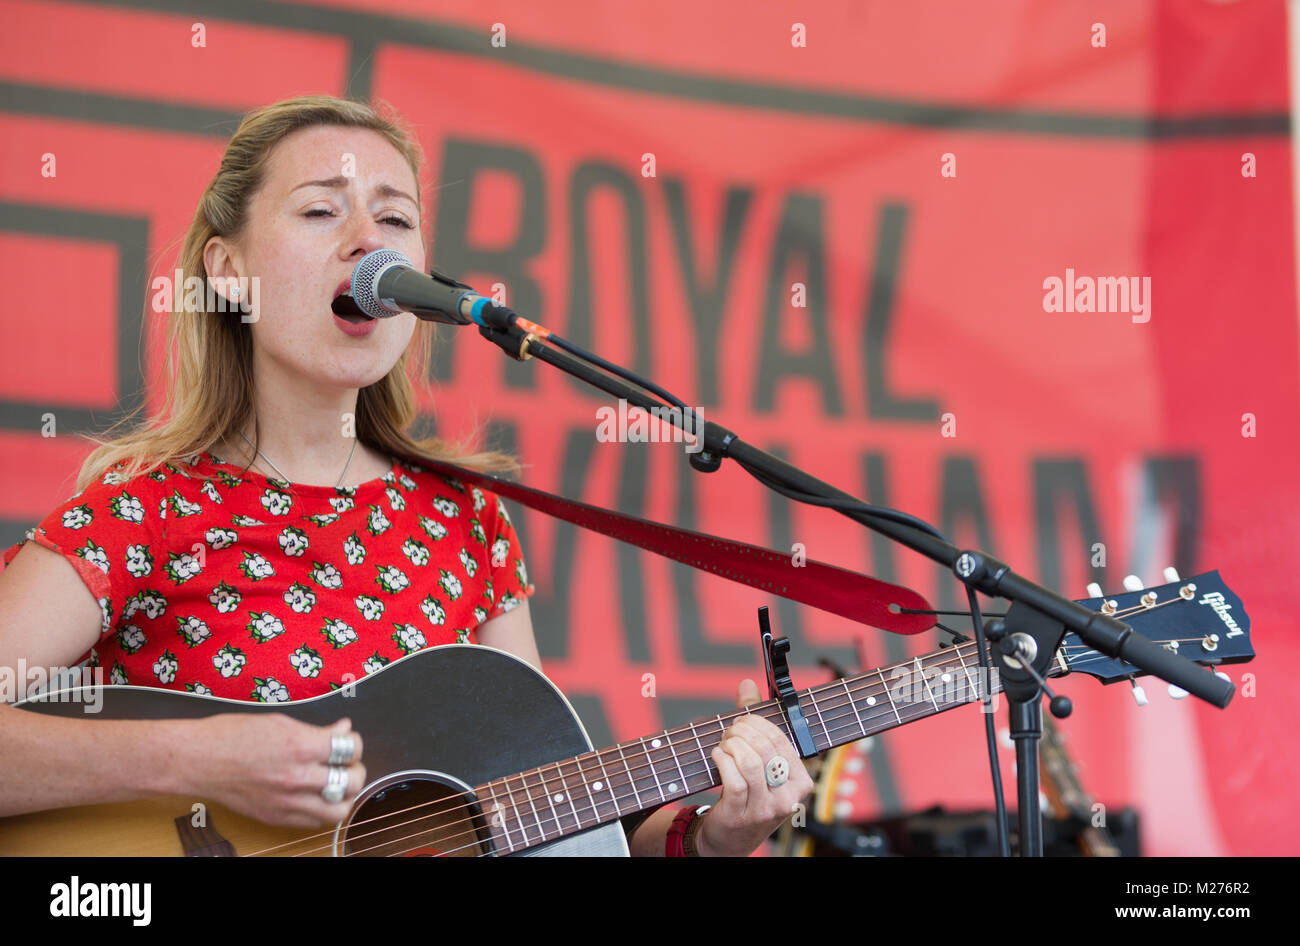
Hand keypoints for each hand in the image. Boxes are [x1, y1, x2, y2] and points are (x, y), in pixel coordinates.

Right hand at [180, 714, 365, 827]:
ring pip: (338, 810)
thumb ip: (316, 731)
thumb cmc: (233, 735)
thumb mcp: (280, 722)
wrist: (198, 760)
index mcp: (301, 746)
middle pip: (351, 781)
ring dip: (343, 796)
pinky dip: (321, 810)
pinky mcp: (276, 817)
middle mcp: (298, 777)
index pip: (350, 748)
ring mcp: (287, 801)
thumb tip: (343, 728)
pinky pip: (314, 822)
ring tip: (336, 784)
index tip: (347, 740)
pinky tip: (315, 797)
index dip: (354, 742)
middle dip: (355, 770)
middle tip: (348, 764)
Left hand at [698, 679, 813, 856]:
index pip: (782, 741)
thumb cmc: (750, 794)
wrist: (732, 838)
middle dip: (741, 732)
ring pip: (749, 763)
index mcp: (801, 782)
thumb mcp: (761, 761)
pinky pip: (733, 780)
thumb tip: (747, 685)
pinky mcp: (742, 815)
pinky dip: (722, 761)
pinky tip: (717, 756)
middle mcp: (788, 797)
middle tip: (730, 731)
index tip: (743, 720)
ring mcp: (766, 809)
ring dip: (731, 746)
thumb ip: (755, 722)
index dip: (758, 723)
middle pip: (764, 749)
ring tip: (724, 744)